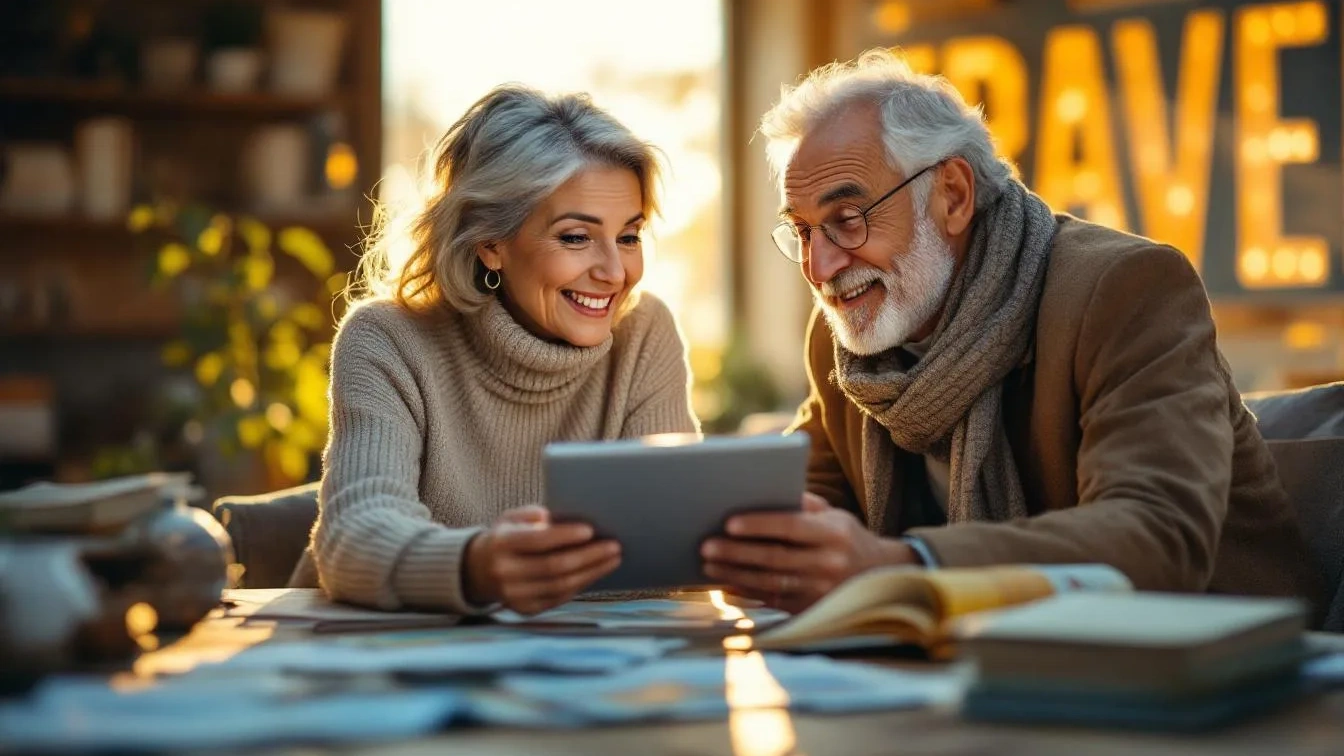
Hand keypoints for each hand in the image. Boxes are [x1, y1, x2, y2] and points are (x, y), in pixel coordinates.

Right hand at [464, 504, 619, 614]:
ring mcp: (514, 596)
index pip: (537, 541)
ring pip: (561, 586)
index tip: (591, 530)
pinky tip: (597, 572)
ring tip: (613, 559)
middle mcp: (505, 573)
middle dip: (588, 557)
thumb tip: (558, 519)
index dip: (565, 536)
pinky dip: (581, 584)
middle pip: (554, 567)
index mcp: (500, 545)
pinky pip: (559, 598)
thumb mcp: (510, 518)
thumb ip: (532, 514)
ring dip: (592, 573)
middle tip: (614, 546)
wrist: (478, 570)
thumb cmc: (505, 536)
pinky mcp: (525, 609)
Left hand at [700, 492, 916, 612]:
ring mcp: (820, 592)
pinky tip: (725, 583)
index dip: (759, 525)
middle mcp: (829, 564)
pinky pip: (772, 601)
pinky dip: (746, 591)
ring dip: (735, 574)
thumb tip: (761, 493)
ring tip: (708, 565)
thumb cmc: (846, 538)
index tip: (729, 523)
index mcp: (834, 534)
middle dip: (736, 553)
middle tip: (706, 546)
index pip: (791, 527)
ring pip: (769, 583)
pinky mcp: (811, 610)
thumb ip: (802, 504)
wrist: (880, 577)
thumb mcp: (834, 515)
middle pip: (774, 558)